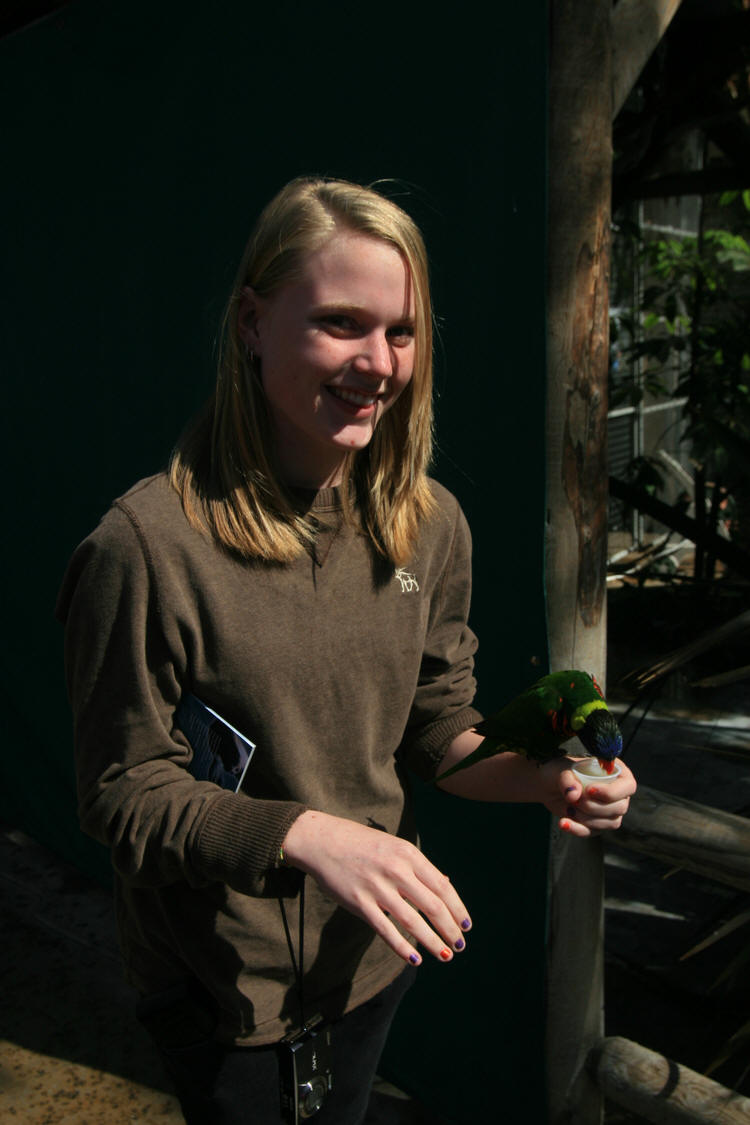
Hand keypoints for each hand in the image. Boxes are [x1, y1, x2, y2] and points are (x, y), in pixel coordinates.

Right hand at [281, 810, 471, 965]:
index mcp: (408, 854)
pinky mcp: (359, 903)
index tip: (466, 926)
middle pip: (433, 906)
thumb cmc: (363, 844)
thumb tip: (446, 885)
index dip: (458, 909)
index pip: (442, 887)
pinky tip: (415, 959)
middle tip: (459, 946)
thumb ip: (419, 867)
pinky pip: (386, 930)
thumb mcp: (395, 847)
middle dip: (450, 929)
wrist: (323, 841)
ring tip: (445, 956)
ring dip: (433, 942)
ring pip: (413, 922)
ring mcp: (377, 887)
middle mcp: (396, 870)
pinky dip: (403, 948)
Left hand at [539, 759, 636, 836]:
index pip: (628, 786)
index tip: (589, 790)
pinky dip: (577, 829)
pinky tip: (563, 823)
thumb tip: (574, 795)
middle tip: (575, 800)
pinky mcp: (597, 825)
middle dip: (594, 806)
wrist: (549, 785)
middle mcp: (618, 794)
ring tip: (569, 807)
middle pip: (620, 808)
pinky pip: (592, 832)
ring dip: (587, 817)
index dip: (611, 792)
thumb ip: (567, 780)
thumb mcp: (561, 769)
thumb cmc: (561, 771)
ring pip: (610, 823)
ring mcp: (610, 811)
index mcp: (617, 774)